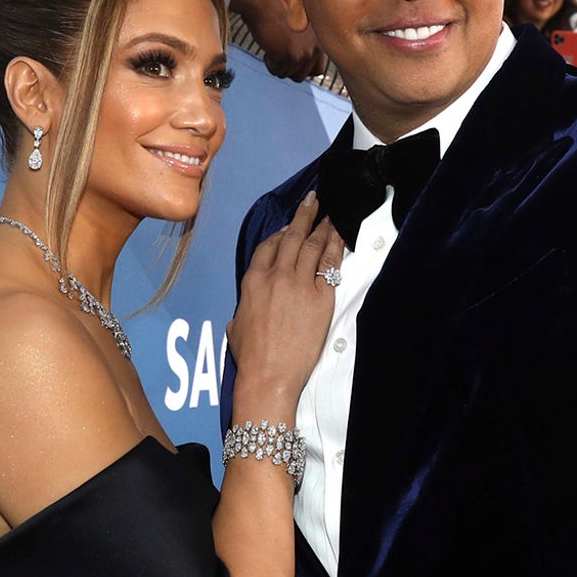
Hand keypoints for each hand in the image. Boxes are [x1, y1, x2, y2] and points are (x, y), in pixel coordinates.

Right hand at [227, 192, 342, 402]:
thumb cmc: (251, 357)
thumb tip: (244, 313)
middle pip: (292, 237)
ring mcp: (299, 284)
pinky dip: (336, 247)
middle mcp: (276, 276)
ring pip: (313, 246)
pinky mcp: (321, 297)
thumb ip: (242, 311)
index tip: (289, 226)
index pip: (268, 246)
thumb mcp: (235, 327)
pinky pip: (330, 265)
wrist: (269, 374)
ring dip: (323, 227)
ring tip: (330, 214)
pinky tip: (340, 237)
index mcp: (253, 281)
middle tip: (313, 202)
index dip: (280, 233)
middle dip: (304, 216)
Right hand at [233, 0, 327, 79]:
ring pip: (288, 74)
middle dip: (289, 69)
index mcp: (321, 39)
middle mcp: (316, 48)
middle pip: (302, 75)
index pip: (318, 70)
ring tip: (273, 45)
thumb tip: (302, 68)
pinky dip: (270, 62)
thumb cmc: (276, 9)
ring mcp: (303, 53)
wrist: (263, 1)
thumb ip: (306, 45)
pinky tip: (269, 45)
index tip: (291, 59)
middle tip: (280, 53)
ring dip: (277, 64)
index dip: (302, 67)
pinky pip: (277, 71)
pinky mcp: (290, 56)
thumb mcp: (300, 28)